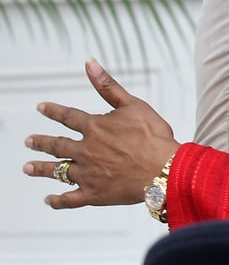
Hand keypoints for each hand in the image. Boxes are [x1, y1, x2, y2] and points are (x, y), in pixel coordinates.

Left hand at [23, 59, 180, 208]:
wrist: (163, 169)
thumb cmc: (154, 137)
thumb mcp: (133, 105)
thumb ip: (109, 86)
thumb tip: (90, 64)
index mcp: (95, 128)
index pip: (69, 117)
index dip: (54, 111)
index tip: (41, 107)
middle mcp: (86, 150)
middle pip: (58, 145)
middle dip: (41, 143)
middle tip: (29, 141)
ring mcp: (87, 174)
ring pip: (58, 171)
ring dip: (42, 169)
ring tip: (28, 168)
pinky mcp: (94, 194)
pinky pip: (70, 199)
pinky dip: (58, 200)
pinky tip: (49, 200)